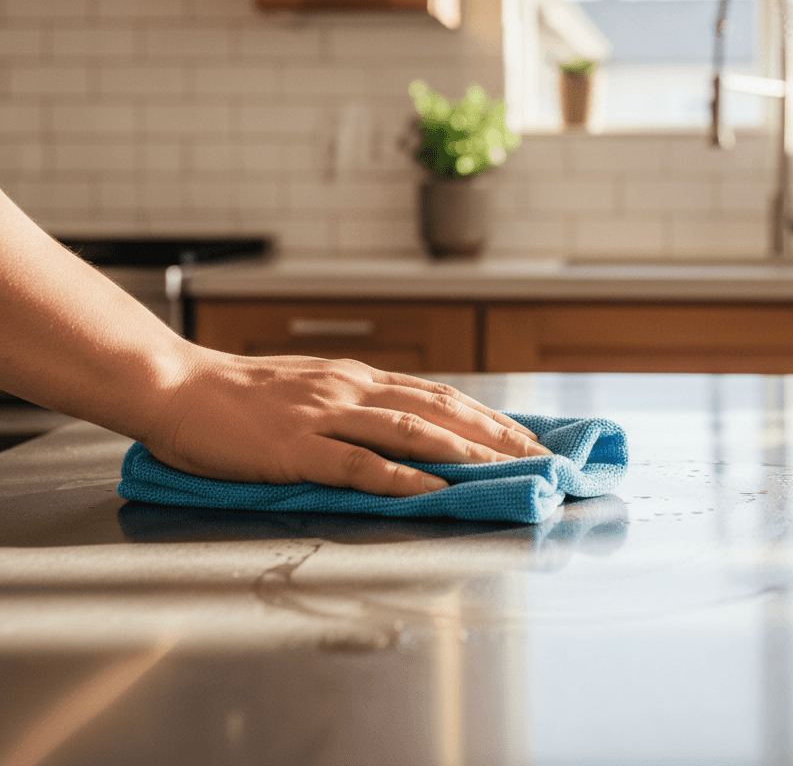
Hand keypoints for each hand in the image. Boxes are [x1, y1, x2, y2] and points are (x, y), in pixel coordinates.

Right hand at [142, 350, 548, 496]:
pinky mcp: (297, 447)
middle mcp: (351, 389)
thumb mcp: (309, 386)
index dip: (486, 415)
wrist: (177, 385)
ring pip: (411, 432)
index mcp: (356, 377)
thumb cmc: (239, 394)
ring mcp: (326, 415)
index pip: (438, 394)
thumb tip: (398, 423)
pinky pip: (358, 463)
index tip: (525, 434)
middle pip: (440, 409)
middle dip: (494, 433)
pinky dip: (401, 478)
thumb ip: (352, 402)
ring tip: (505, 470)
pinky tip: (432, 491)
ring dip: (464, 452)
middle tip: (538, 454)